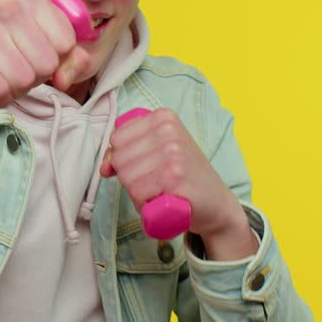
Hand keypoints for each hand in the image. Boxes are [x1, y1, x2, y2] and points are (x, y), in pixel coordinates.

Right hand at [0, 0, 92, 108]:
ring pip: (22, 79)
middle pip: (46, 63)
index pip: (66, 42)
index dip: (54, 60)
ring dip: (13, 90)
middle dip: (33, 77)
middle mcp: (4, 4)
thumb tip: (65, 79)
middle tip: (13, 69)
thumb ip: (68, 56)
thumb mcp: (38, 42)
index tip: (33, 55)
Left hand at [101, 108, 257, 257]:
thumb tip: (104, 167)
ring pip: (126, 177)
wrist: (216, 203)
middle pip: (120, 158)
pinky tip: (162, 201)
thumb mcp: (157, 154)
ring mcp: (173, 152)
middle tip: (156, 183)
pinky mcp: (175, 176)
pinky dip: (144, 203)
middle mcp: (169, 130)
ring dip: (137, 193)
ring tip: (160, 192)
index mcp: (163, 117)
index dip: (123, 159)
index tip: (145, 167)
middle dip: (131, 178)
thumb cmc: (184, 177)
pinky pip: (138, 192)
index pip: (117, 138)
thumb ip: (127, 153)